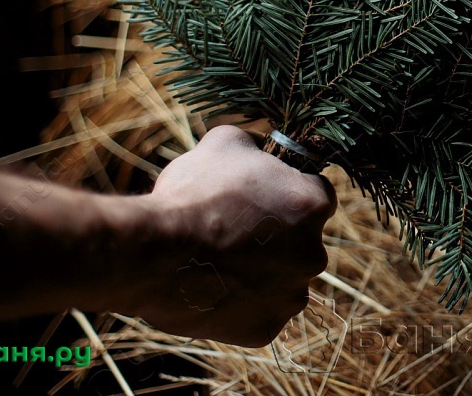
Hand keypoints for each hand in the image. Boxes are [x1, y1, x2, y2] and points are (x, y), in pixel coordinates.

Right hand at [124, 125, 336, 346]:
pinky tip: (213, 290)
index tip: (261, 199)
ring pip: (282, 280)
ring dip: (260, 273)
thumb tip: (258, 147)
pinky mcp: (266, 328)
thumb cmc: (193, 194)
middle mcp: (314, 253)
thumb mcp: (223, 143)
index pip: (315, 195)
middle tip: (233, 232)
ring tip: (217, 263)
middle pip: (300, 242)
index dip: (286, 194)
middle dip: (274, 237)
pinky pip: (259, 313)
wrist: (157, 252)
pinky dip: (241, 305)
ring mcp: (292, 295)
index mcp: (313, 204)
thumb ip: (253, 144)